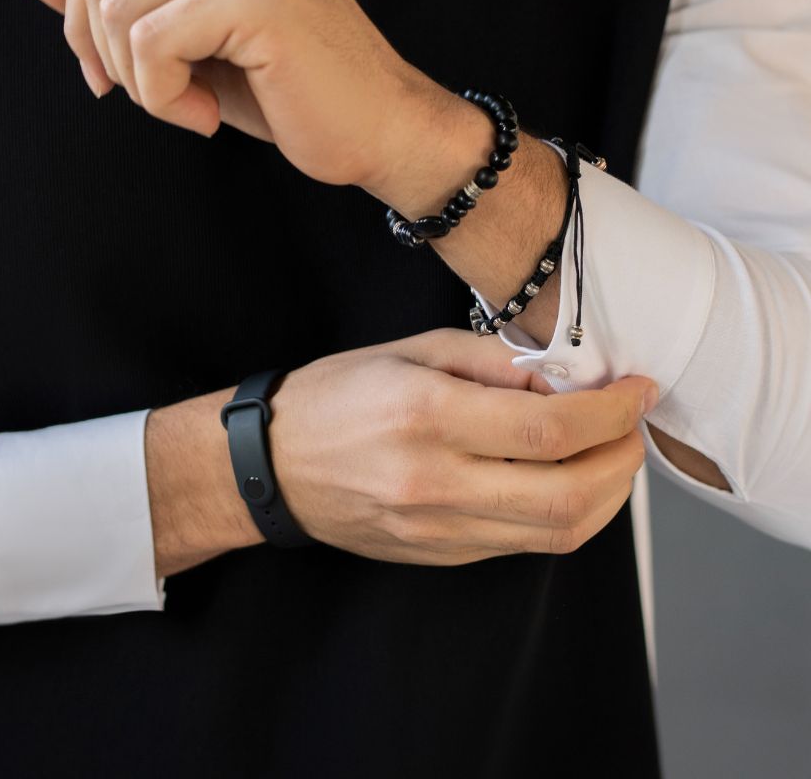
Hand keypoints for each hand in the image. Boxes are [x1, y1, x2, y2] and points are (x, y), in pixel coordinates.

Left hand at [10, 0, 438, 186]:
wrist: (379, 128)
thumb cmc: (284, 88)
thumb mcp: (182, 39)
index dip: (88, 25)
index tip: (128, 80)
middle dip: (108, 55)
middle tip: (163, 99)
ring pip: (117, 10)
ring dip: (139, 84)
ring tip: (192, 107)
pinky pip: (150, 42)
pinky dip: (162, 98)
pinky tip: (205, 116)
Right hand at [265, 327, 654, 564]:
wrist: (271, 464)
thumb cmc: (335, 395)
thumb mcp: (410, 352)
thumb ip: (491, 361)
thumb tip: (564, 378)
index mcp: (426, 416)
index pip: (550, 430)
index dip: (611, 412)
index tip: (637, 390)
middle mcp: (435, 482)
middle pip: (568, 494)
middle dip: (624, 461)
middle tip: (635, 427)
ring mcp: (437, 529)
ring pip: (556, 531)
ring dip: (607, 495)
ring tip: (613, 455)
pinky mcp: (439, 555)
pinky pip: (523, 544)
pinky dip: (566, 515)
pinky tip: (568, 481)